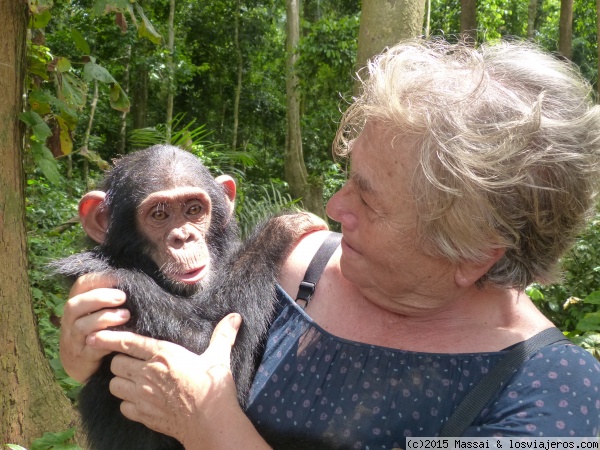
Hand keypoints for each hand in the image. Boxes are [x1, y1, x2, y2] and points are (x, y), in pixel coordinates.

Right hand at [60, 272, 129, 381]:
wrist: (84, 366)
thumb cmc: (99, 332)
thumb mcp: (99, 313)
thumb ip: (110, 299)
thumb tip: (134, 284)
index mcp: (77, 306)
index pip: (81, 285)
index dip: (98, 279)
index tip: (119, 278)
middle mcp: (70, 321)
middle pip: (75, 305)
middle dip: (99, 298)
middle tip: (122, 297)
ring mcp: (74, 340)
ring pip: (81, 326)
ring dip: (104, 318)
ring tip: (126, 316)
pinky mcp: (82, 357)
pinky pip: (90, 348)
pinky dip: (104, 340)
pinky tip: (118, 336)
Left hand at [87, 313, 242, 446]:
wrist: (211, 422)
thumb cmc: (214, 387)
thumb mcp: (219, 357)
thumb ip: (223, 335)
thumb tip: (235, 316)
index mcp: (164, 354)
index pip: (128, 342)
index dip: (109, 338)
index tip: (95, 336)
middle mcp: (148, 373)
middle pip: (116, 363)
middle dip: (120, 361)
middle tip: (132, 361)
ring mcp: (143, 396)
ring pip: (115, 385)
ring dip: (121, 381)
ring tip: (133, 380)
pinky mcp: (144, 415)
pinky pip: (123, 407)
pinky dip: (127, 403)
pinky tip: (139, 400)